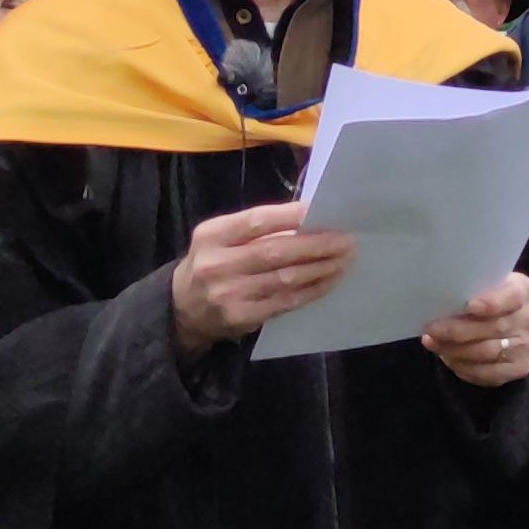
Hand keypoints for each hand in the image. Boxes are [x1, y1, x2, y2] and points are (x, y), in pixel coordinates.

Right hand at [167, 200, 357, 350]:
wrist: (183, 309)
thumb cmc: (212, 262)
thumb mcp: (219, 238)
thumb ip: (255, 228)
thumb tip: (307, 219)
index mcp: (212, 235)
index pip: (256, 221)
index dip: (291, 216)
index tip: (322, 210)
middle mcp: (218, 264)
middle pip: (275, 251)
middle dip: (316, 244)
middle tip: (345, 239)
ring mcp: (230, 294)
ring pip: (285, 279)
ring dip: (320, 268)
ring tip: (344, 259)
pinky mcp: (242, 318)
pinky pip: (285, 302)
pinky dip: (311, 290)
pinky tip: (328, 280)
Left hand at [419, 271, 528, 387]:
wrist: (509, 326)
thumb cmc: (486, 300)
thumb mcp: (482, 287)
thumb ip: (470, 291)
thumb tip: (439, 302)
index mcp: (523, 289)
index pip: (513, 295)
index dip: (492, 302)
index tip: (470, 305)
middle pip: (494, 327)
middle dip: (458, 330)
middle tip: (432, 329)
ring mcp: (528, 345)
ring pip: (487, 352)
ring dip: (455, 350)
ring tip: (433, 343)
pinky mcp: (520, 367)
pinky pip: (487, 372)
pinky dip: (462, 366)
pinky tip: (447, 358)